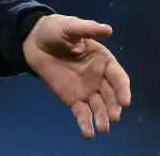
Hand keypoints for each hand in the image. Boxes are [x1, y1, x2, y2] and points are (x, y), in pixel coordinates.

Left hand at [22, 14, 131, 137]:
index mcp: (103, 61)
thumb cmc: (56, 30)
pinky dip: (85, 123)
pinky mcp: (72, 99)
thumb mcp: (71, 26)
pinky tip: (88, 133)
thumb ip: (88, 29)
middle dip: (114, 106)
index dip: (123, 89)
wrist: (34, 41)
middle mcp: (99, 78)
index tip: (124, 101)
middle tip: (114, 116)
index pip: (118, 77)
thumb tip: (108, 29)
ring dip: (103, 117)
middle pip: (111, 95)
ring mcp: (87, 90)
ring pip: (99, 106)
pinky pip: (82, 112)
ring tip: (103, 128)